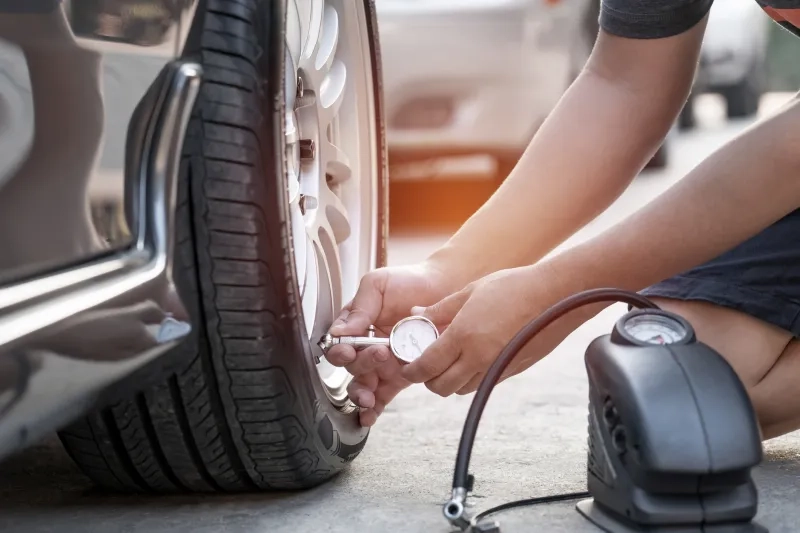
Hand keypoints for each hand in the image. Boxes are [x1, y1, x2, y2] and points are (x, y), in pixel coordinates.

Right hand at [325, 261, 460, 425]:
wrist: (444, 287)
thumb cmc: (409, 281)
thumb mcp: (378, 284)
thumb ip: (359, 307)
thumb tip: (341, 330)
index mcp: (356, 324)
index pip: (340, 342)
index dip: (340, 350)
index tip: (348, 350)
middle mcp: (366, 345)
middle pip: (352, 366)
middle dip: (361, 366)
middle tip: (379, 355)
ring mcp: (383, 362)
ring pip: (364, 384)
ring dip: (362, 393)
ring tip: (368, 397)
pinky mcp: (400, 375)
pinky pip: (383, 395)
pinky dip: (375, 408)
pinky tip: (369, 415)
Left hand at [400, 263, 603, 396]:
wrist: (556, 296)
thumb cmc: (514, 287)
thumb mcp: (471, 291)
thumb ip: (440, 308)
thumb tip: (416, 315)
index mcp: (464, 335)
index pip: (426, 366)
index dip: (412, 370)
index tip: (407, 365)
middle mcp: (479, 357)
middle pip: (441, 387)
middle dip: (428, 380)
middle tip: (426, 364)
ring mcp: (496, 368)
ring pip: (461, 389)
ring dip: (450, 380)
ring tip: (449, 359)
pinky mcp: (511, 372)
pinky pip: (481, 383)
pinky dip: (470, 378)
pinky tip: (472, 357)